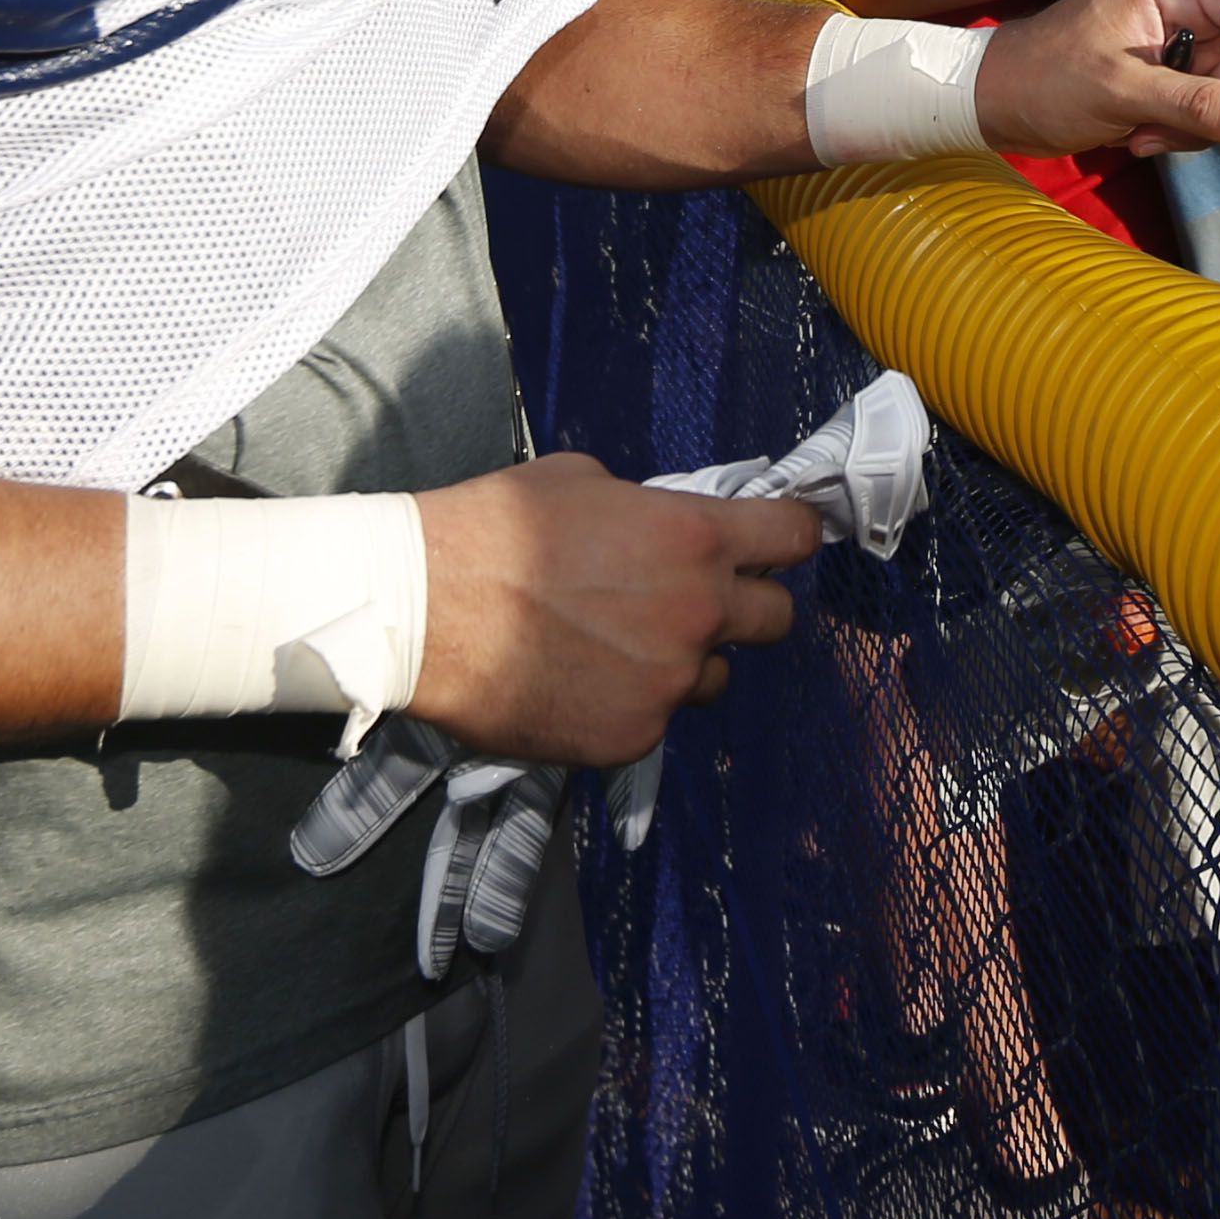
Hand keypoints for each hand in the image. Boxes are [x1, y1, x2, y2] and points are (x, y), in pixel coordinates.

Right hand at [411, 455, 822, 764]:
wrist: (425, 608)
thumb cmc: (495, 529)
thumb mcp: (585, 482)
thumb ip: (647, 511)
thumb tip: (661, 530)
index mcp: (695, 537)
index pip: (794, 534)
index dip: (790, 535)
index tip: (778, 541)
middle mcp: (698, 613)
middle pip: (777, 619)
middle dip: (748, 607)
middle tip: (699, 602)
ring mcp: (669, 682)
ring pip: (715, 676)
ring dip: (688, 662)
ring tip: (623, 648)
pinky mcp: (632, 736)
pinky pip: (657, 718)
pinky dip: (631, 703)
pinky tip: (581, 681)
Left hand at [974, 0, 1219, 158]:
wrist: (994, 102)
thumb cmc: (1044, 81)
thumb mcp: (1120, 93)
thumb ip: (1198, 106)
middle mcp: (1187, 7)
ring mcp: (1183, 43)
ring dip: (1207, 124)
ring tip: (1148, 134)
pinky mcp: (1175, 77)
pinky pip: (1213, 107)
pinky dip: (1188, 131)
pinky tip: (1141, 136)